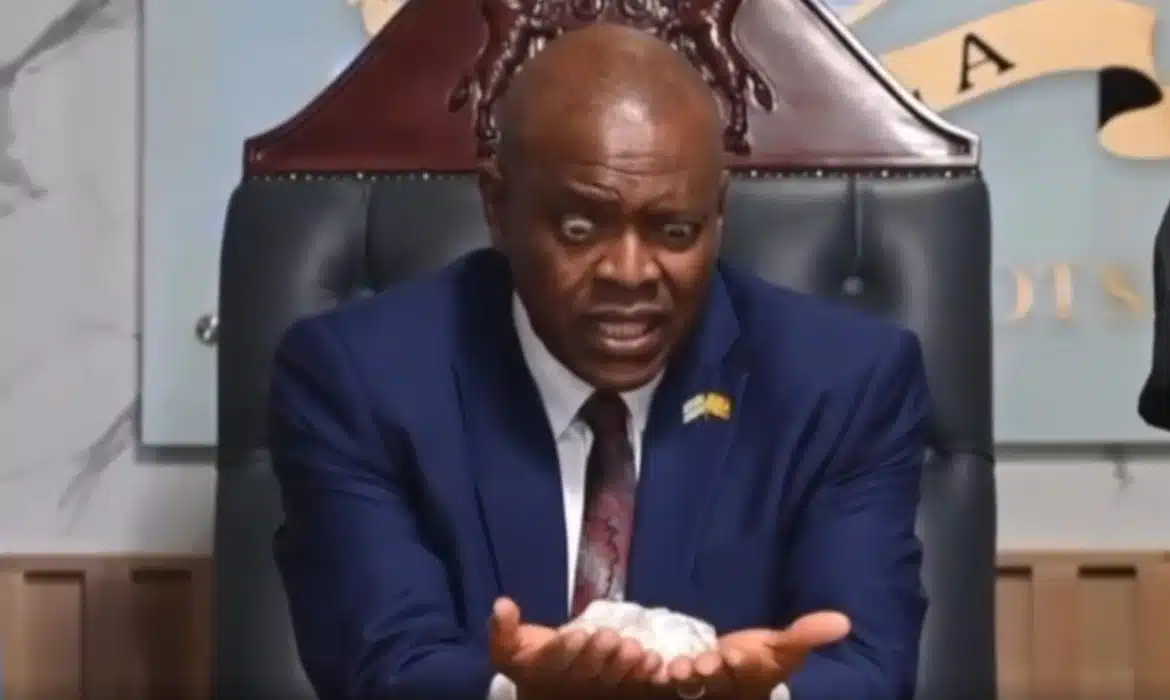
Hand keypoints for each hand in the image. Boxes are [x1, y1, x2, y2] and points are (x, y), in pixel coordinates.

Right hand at [489, 597, 663, 699]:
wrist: (550, 695)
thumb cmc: (532, 662)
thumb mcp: (510, 649)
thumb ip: (502, 630)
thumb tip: (501, 602)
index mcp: (540, 673)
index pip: (552, 661)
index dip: (564, 650)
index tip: (576, 633)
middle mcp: (569, 686)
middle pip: (585, 671)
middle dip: (598, 654)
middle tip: (609, 636)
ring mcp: (595, 694)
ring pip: (611, 681)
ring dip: (624, 666)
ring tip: (633, 648)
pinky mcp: (618, 695)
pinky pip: (632, 688)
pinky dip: (644, 676)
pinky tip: (654, 661)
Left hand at [655, 611, 850, 699]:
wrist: (731, 672)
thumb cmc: (760, 658)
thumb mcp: (783, 647)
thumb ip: (806, 635)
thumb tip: (844, 621)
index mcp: (754, 677)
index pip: (751, 671)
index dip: (743, 663)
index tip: (735, 653)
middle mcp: (727, 687)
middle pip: (718, 681)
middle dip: (711, 671)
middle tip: (703, 661)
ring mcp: (700, 687)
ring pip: (690, 685)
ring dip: (683, 676)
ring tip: (677, 667)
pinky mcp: (675, 682)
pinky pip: (664, 681)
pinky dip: (657, 674)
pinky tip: (650, 664)